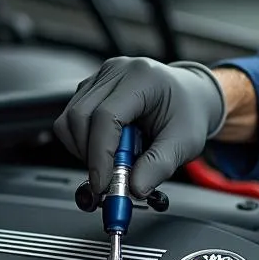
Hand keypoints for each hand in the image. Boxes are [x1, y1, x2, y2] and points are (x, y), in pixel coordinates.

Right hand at [54, 57, 225, 196]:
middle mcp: (116, 71)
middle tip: (109, 180)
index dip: (100, 154)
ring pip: (68, 120)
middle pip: (79, 116)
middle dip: (89, 155)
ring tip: (115, 161)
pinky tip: (109, 148)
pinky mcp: (91, 88)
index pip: (106, 116)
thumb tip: (134, 188)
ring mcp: (100, 77)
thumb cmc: (188, 114)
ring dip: (84, 151)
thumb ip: (159, 165)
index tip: (103, 184)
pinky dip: (83, 143)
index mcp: (142, 78)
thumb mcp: (185, 143)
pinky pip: (71, 121)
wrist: (190, 97)